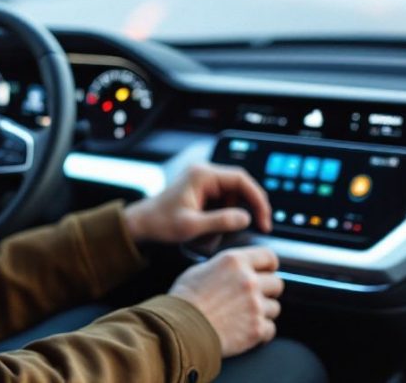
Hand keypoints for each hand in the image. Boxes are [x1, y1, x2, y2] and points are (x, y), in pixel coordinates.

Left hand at [123, 162, 271, 245]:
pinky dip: (226, 215)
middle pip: (240, 185)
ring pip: (234, 195)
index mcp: (202, 175)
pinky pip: (224, 200)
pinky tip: (215, 229)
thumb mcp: (191, 226)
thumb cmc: (161, 224)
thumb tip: (246, 217)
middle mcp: (204, 174)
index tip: (264, 219)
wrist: (141, 224)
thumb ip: (221, 221)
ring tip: (221, 232)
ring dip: (236, 213)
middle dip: (251, 206)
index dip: (257, 198)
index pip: (241, 179)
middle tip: (261, 226)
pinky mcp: (202, 191)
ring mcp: (203, 181)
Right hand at [169, 246, 282, 356]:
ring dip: (263, 312)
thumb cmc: (184, 300)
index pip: (269, 256)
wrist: (181, 329)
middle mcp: (249, 281)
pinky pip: (270, 329)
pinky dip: (261, 331)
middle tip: (253, 297)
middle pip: (277, 283)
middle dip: (267, 290)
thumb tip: (231, 271)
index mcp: (234, 262)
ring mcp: (255, 305)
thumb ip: (222, 267)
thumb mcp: (199, 270)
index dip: (269, 265)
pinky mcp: (257, 328)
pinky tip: (246, 330)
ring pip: (274, 307)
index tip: (267, 272)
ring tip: (245, 316)